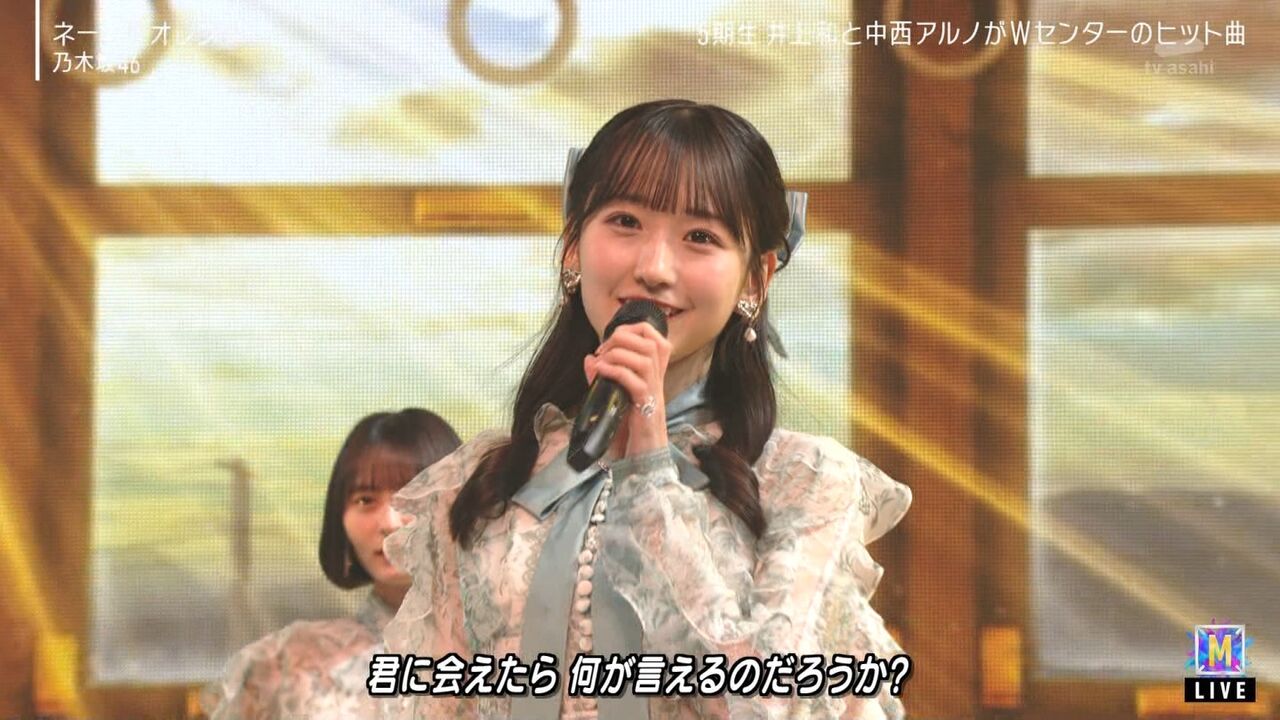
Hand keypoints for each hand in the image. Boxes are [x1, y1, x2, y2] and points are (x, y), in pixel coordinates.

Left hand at [582, 322, 670, 457]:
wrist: (642, 458)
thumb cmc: (630, 430)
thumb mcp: (614, 398)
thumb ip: (602, 378)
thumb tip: (589, 359)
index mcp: (653, 375)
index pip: (656, 338)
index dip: (633, 330)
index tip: (610, 342)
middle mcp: (657, 381)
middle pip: (652, 342)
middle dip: (623, 337)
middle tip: (603, 350)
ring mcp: (654, 393)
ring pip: (646, 357)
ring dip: (619, 353)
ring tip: (602, 361)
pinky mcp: (647, 408)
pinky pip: (636, 382)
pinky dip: (616, 371)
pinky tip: (601, 372)